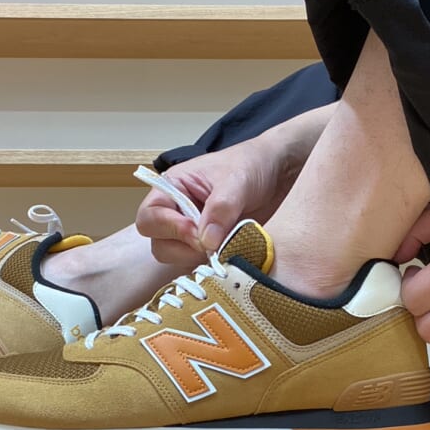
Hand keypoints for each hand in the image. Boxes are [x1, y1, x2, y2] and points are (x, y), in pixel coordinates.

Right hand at [135, 133, 297, 266]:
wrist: (279, 173)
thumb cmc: (251, 165)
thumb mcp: (237, 180)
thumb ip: (220, 208)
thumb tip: (206, 241)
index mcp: (173, 188)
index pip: (149, 217)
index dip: (169, 228)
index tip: (197, 232)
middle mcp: (177, 213)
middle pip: (159, 243)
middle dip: (183, 247)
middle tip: (214, 244)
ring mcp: (193, 233)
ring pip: (178, 258)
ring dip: (199, 258)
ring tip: (227, 245)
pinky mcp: (211, 247)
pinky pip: (201, 264)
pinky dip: (214, 265)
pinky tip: (232, 254)